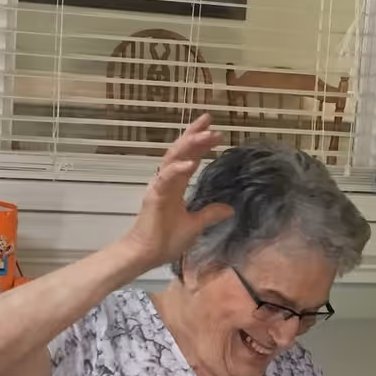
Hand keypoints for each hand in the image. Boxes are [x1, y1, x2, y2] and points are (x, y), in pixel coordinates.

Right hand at [120, 116, 234, 267]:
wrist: (146, 255)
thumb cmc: (165, 240)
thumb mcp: (195, 225)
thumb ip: (210, 214)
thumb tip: (229, 209)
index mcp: (176, 185)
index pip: (189, 157)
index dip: (200, 143)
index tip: (214, 130)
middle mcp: (167, 181)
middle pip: (181, 151)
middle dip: (195, 134)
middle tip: (209, 120)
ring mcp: (160, 187)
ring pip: (174, 159)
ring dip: (190, 145)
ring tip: (206, 135)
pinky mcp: (154, 196)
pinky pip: (166, 179)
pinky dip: (177, 169)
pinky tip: (190, 162)